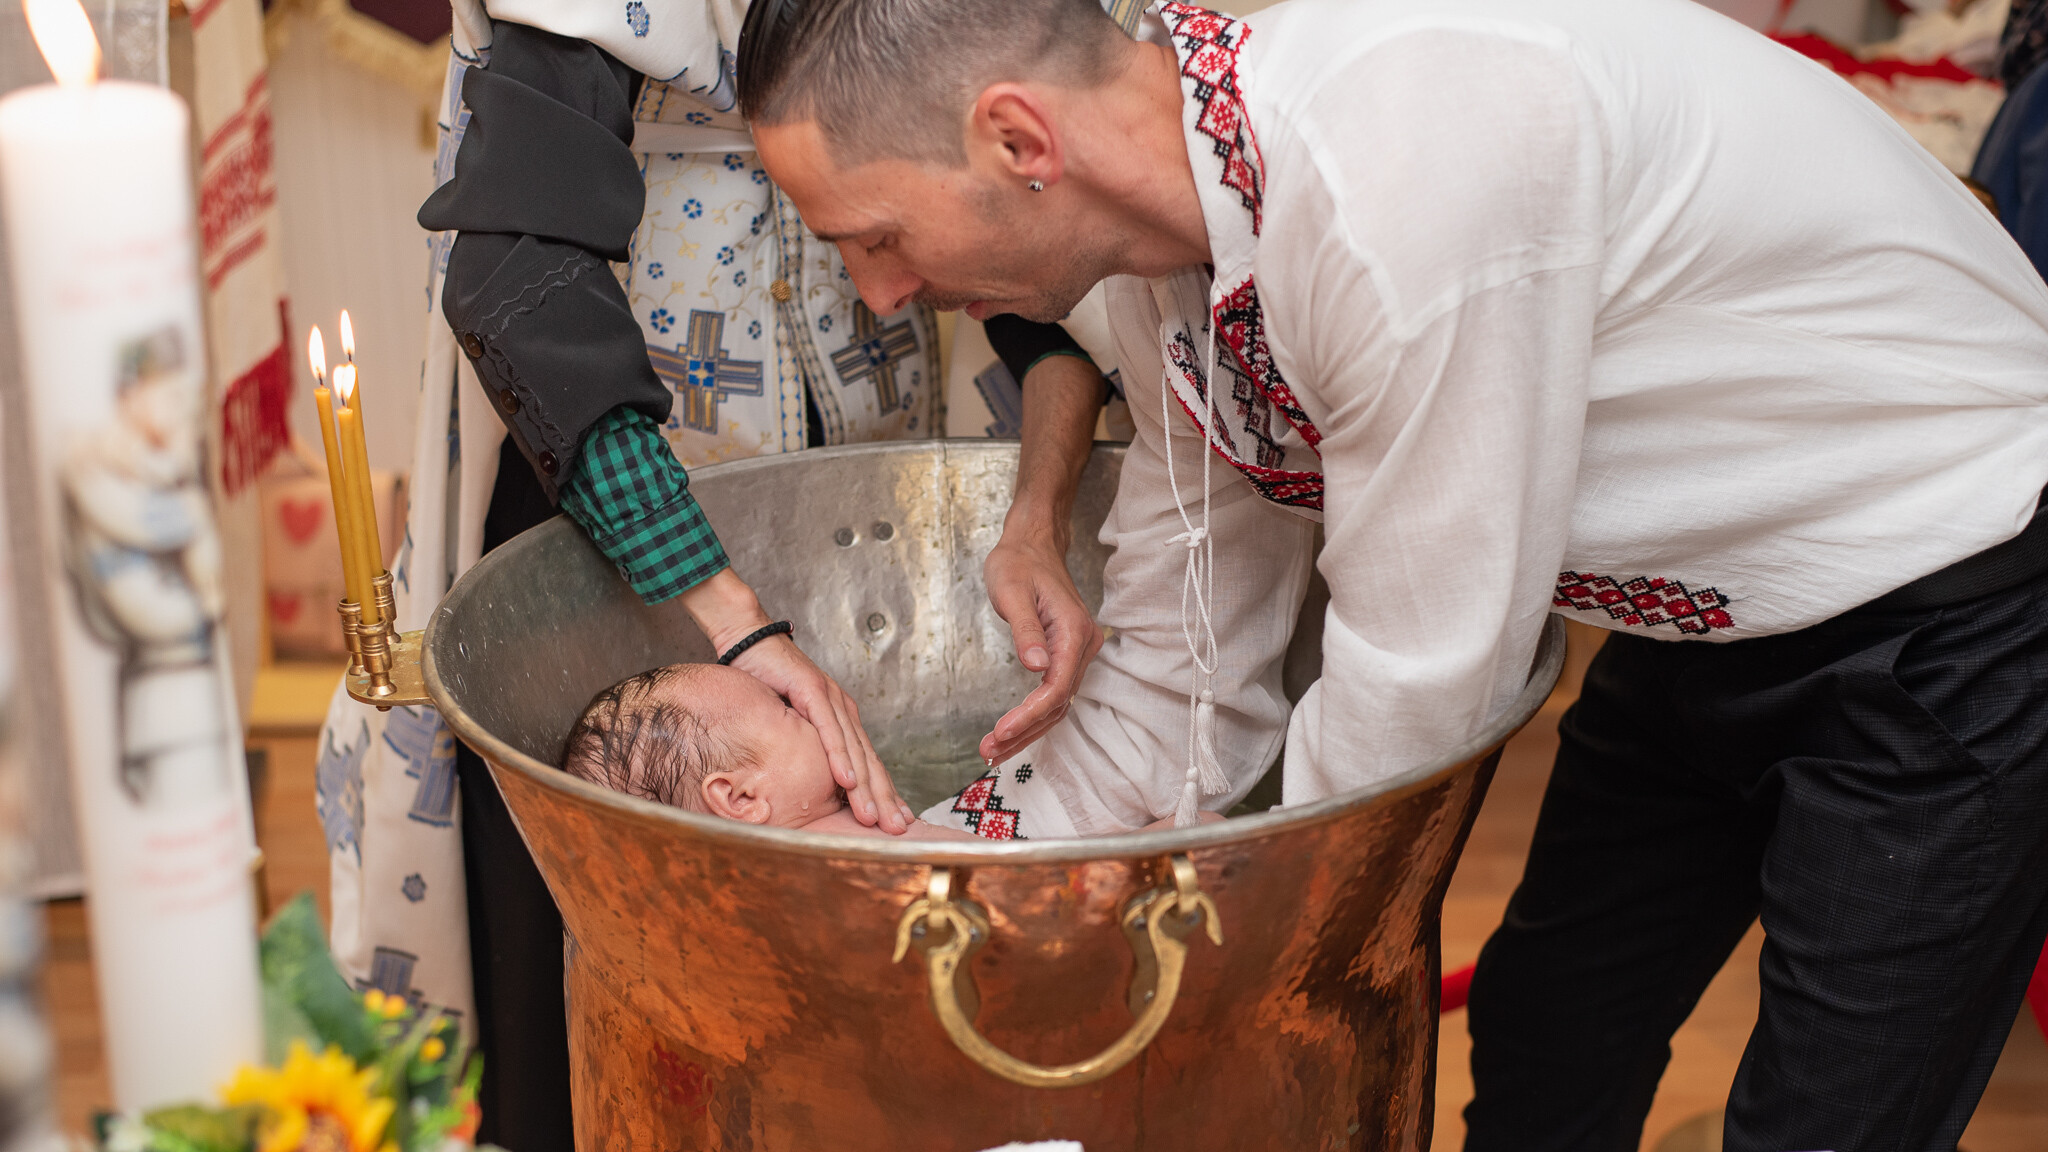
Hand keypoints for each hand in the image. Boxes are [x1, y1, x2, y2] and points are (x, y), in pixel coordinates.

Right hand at [729, 634, 913, 832]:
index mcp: (843, 719)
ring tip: (873, 816)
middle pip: (868, 761)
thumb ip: (806, 747)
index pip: (868, 762)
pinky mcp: (812, 690)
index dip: (884, 792)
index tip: (898, 821)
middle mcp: (844, 710)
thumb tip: (813, 783)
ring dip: (865, 786)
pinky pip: (828, 729)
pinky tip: (847, 779)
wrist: (751, 641)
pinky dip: (839, 755)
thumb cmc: (768, 683)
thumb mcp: (791, 724)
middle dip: (885, 798)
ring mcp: (831, 699)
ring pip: (853, 750)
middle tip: (896, 829)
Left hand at [979, 529, 1102, 763]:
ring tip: (994, 750)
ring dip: (1028, 730)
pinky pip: (1054, 694)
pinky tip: (1012, 731)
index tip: (1000, 732)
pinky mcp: (1067, 655)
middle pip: (1058, 704)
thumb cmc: (1018, 563)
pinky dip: (1033, 716)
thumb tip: (1036, 667)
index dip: (1028, 715)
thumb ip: (1026, 630)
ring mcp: (1078, 652)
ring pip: (1057, 705)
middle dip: (1024, 731)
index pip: (1055, 687)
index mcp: (1072, 631)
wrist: (1032, 545)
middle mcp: (1083, 645)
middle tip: (989, 751)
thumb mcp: (1011, 591)